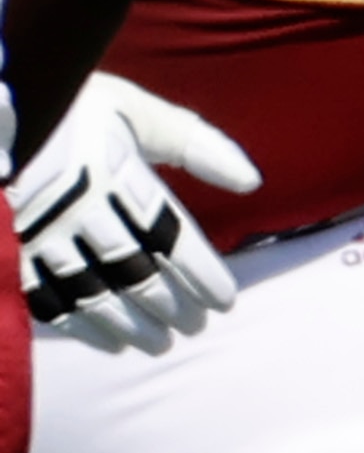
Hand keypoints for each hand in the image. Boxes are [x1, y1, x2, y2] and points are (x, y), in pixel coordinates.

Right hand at [12, 72, 260, 353]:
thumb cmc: (66, 108)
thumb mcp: (128, 109)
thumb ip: (190, 142)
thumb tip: (251, 181)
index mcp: (112, 172)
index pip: (170, 237)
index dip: (201, 275)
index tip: (224, 300)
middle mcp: (76, 207)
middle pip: (136, 273)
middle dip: (172, 307)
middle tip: (195, 326)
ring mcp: (37, 231)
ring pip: (94, 293)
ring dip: (133, 325)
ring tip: (162, 344)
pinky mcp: (8, 248)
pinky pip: (46, 298)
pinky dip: (82, 326)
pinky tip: (110, 343)